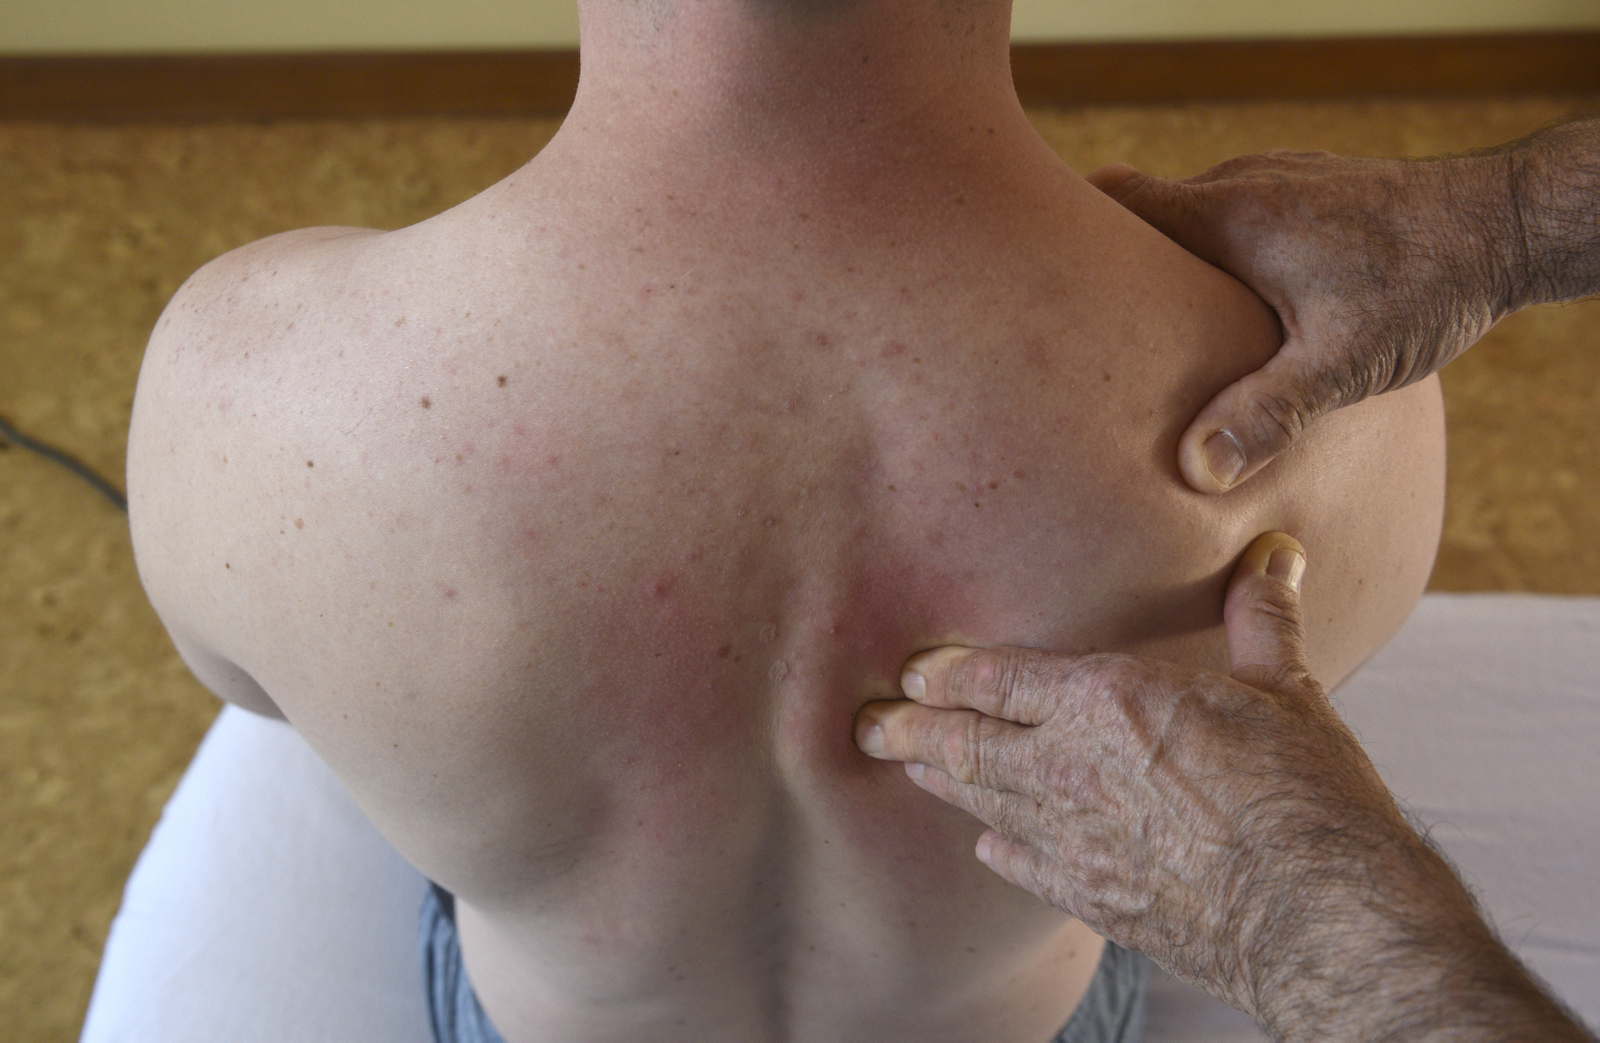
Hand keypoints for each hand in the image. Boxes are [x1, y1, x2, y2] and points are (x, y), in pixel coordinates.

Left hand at [855, 532, 1590, 1037]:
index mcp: (1106, 701)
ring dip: (943, 783)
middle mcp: (1071, 768)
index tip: (913, 671)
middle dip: (910, 731)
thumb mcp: (1284, 690)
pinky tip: (988, 845)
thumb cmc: (1305, 798)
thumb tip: (1273, 557)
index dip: (946, 673)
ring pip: (983, 803)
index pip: (995, 678)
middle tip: (868, 727)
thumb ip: (1261, 619)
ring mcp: (1075, 839)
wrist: (1319, 914)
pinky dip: (1000, 849)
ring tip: (911, 771)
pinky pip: (1025, 866)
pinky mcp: (1095, 898)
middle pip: (964, 743)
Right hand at [1088, 150, 1517, 493]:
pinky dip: (1205, 259)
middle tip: (1076, 337)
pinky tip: (1219, 318)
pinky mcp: (1300, 193)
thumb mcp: (1348, 363)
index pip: (1115, 200)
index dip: (1066, 236)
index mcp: (1229, 214)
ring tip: (1142, 340)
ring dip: (1160, 268)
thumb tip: (1194, 469)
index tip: (1037, 288)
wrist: (1508, 224)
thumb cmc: (1429, 285)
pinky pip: (1227, 218)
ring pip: (1184, 218)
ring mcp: (1272, 181)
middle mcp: (1240, 184)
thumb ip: (1268, 412)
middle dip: (1106, 269)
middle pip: (1138, 214)